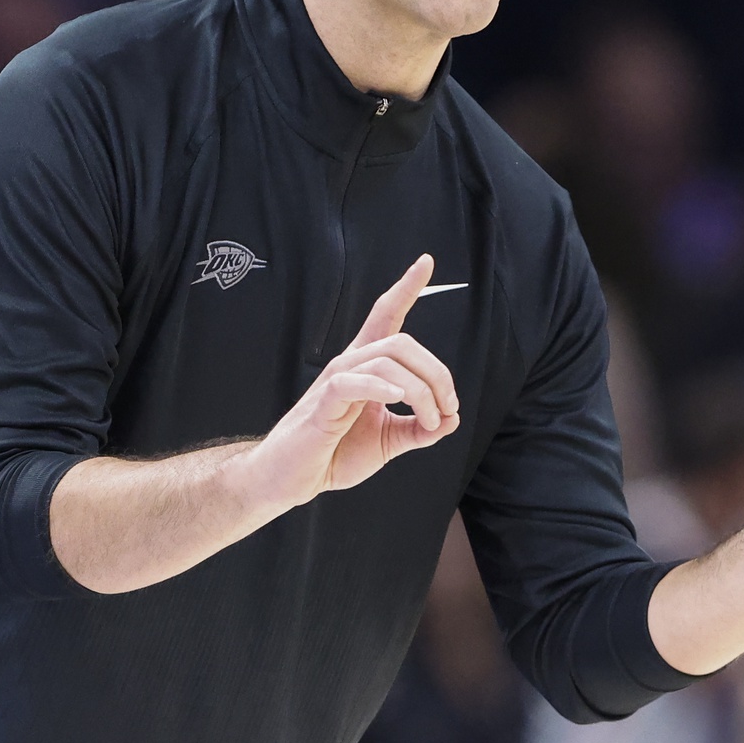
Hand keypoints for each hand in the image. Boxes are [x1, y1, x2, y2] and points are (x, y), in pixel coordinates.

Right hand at [241, 255, 460, 508]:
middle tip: (448, 408)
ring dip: (421, 392)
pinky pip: (353, 382)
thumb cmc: (333, 454)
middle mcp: (351, 365)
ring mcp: (336, 381)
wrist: (292, 480)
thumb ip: (419, 429)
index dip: (406, 288)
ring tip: (430, 422)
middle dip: (437, 373)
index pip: (386, 316)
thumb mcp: (388, 441)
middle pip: (402, 342)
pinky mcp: (324, 404)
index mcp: (366, 368)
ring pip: (387, 362)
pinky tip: (398, 398)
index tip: (427, 262)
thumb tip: (451, 419)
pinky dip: (381, 387)